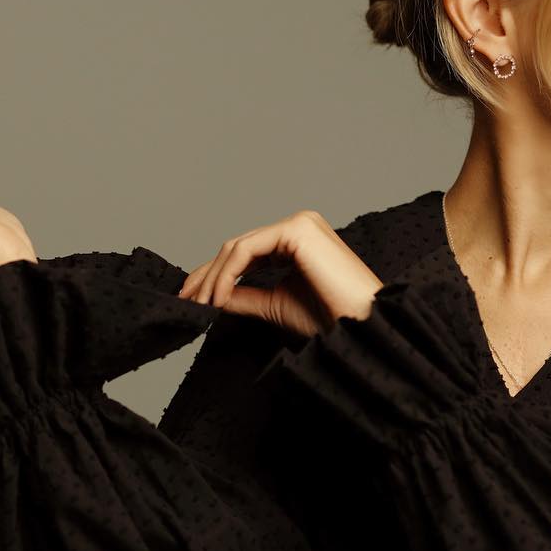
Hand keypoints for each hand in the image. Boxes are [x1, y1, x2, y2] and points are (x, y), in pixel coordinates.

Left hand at [177, 209, 384, 339]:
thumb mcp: (277, 305)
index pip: (246, 253)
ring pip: (238, 247)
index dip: (216, 275)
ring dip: (214, 278)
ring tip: (202, 305)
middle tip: (187, 301)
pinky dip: (227, 275)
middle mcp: (299, 225)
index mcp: (298, 240)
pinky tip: (219, 299)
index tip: (194, 299)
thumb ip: (245, 296)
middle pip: (238, 247)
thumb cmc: (333, 318)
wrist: (364, 326)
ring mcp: (299, 224)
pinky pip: (247, 250)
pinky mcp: (297, 230)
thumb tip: (213, 296)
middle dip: (207, 275)